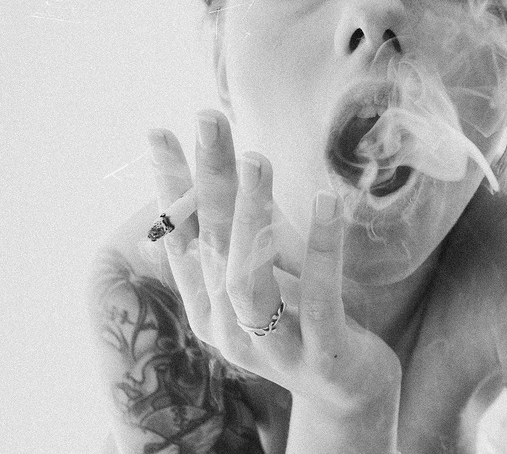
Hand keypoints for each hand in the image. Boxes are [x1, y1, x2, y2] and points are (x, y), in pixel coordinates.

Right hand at [147, 109, 401, 419]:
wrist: (346, 387)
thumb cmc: (301, 318)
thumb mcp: (268, 271)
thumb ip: (244, 230)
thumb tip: (219, 169)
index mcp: (208, 305)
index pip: (184, 236)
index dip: (171, 185)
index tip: (160, 132)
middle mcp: (227, 328)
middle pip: (212, 245)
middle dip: (208, 179)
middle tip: (207, 120)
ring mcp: (272, 348)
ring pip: (248, 278)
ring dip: (250, 214)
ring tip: (255, 158)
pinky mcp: (321, 354)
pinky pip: (319, 298)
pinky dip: (321, 248)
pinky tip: (327, 200)